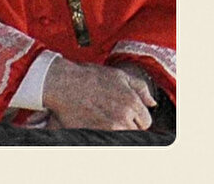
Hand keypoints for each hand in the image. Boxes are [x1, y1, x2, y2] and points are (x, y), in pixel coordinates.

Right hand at [41, 56, 156, 129]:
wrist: (63, 82)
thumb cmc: (89, 76)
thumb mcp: (117, 75)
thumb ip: (139, 87)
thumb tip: (152, 103)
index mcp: (131, 100)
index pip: (146, 120)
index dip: (136, 117)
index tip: (124, 111)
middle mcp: (124, 115)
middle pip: (136, 131)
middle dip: (128, 123)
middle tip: (112, 113)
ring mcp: (112, 126)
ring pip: (125, 136)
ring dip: (117, 129)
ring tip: (104, 117)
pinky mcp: (99, 134)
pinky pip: (111, 140)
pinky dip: (107, 134)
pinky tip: (97, 122)